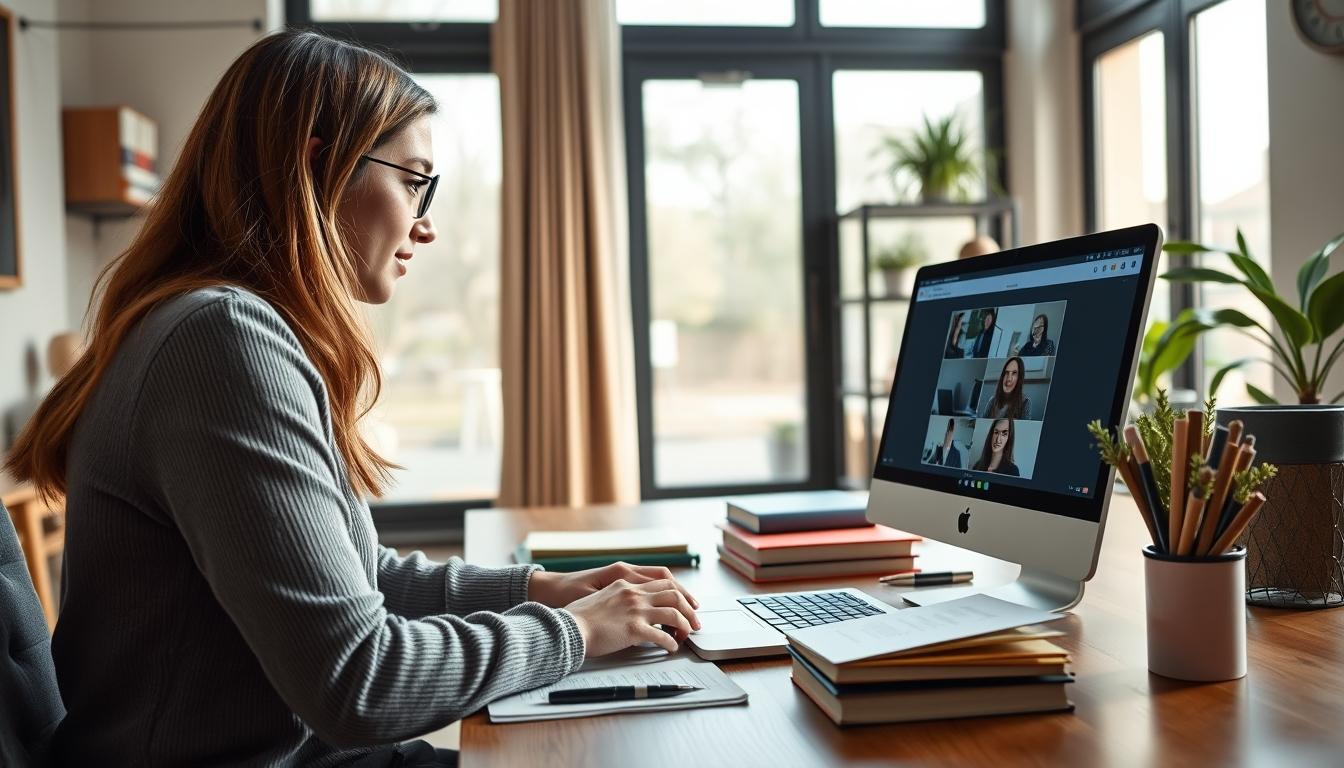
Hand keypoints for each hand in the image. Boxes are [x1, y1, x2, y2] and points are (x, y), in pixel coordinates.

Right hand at [565, 578, 700, 655]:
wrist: (567, 627)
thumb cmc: (578, 618)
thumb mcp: (600, 597)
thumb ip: (618, 598)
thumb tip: (629, 610)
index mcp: (626, 584)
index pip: (662, 581)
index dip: (680, 592)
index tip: (687, 603)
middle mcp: (633, 594)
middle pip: (674, 594)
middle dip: (689, 608)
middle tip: (695, 621)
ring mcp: (634, 610)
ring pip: (674, 613)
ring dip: (685, 625)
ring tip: (686, 636)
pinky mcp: (633, 629)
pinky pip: (662, 636)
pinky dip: (671, 643)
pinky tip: (671, 648)